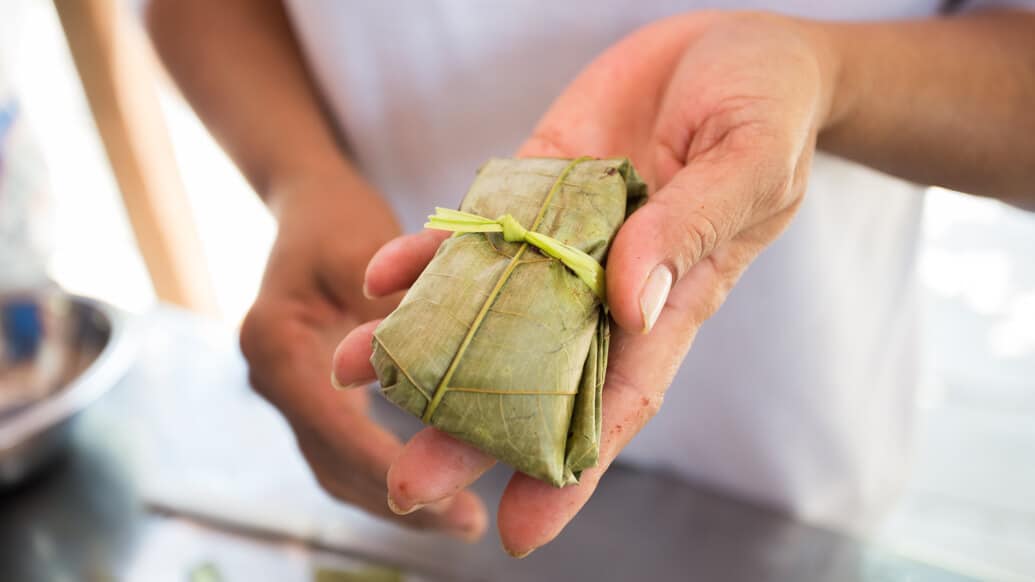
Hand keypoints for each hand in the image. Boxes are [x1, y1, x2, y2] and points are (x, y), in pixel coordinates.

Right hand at [239, 174, 488, 539]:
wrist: (307, 203)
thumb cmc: (336, 217)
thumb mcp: (364, 243)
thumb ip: (392, 301)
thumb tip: (440, 359)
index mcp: (276, 342)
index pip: (328, 422)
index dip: (380, 464)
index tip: (437, 495)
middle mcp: (274, 377)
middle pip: (331, 461)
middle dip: (396, 498)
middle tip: (464, 525)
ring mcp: (289, 392)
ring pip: (336, 468)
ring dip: (393, 500)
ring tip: (459, 523)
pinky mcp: (314, 396)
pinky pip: (346, 449)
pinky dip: (387, 474)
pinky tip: (436, 491)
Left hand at [333, 11, 837, 554]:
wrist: (734, 45)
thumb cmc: (769, 109)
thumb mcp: (748, 163)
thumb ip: (691, 229)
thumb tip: (626, 300)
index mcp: (673, 301)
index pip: (618, 400)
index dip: (571, 468)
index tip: (519, 530)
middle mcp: (607, 284)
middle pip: (535, 372)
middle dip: (472, 430)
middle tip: (406, 480)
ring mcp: (565, 236)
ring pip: (489, 305)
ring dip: (424, 342)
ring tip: (354, 371)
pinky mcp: (536, 184)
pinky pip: (476, 227)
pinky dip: (429, 252)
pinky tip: (381, 276)